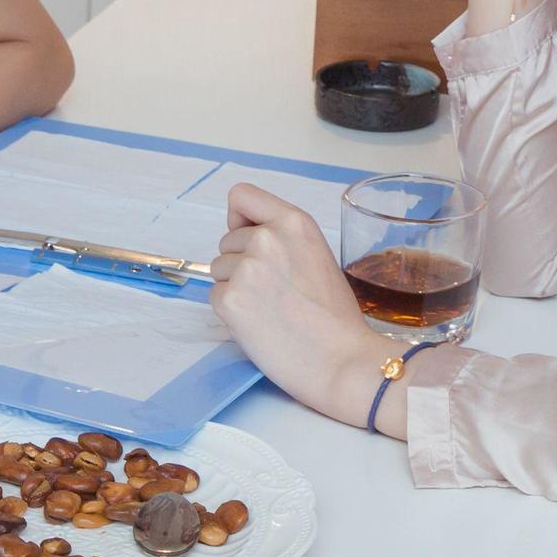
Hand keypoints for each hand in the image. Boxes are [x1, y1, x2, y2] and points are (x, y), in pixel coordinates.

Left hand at [208, 183, 383, 426]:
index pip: (241, 195)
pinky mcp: (230, 300)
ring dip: (235, 288)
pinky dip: (231, 312)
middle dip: (241, 263)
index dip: (240, 219)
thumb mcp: (317, 255)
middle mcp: (266, 237)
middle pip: (227, 240)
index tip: (249, 239)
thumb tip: (249, 242)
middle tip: (273, 291)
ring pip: (219, 270)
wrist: (341, 360)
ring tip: (269, 309)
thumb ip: (284, 240)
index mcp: (293, 222)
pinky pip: (216, 297)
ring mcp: (245, 268)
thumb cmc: (335, 316)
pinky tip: (259, 324)